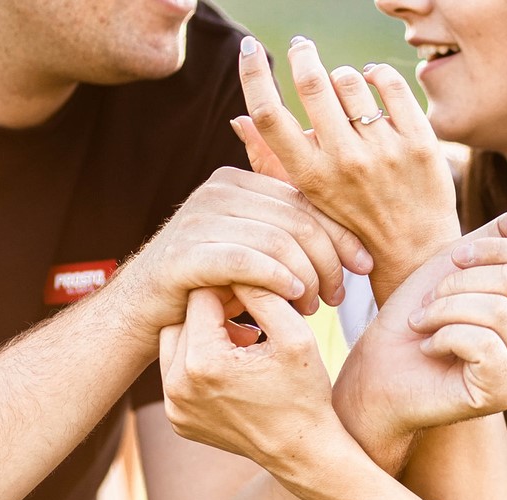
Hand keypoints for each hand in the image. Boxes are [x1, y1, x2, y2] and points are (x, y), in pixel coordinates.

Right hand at [111, 167, 372, 344]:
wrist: (142, 309)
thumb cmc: (208, 284)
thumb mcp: (251, 251)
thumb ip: (287, 235)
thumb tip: (352, 246)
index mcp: (239, 182)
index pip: (305, 201)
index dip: (342, 234)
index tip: (364, 266)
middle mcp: (218, 191)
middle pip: (297, 220)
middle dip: (328, 260)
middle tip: (339, 296)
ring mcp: (199, 218)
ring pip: (277, 240)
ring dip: (306, 277)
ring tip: (313, 307)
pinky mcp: (185, 252)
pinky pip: (246, 260)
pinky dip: (277, 278)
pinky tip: (294, 296)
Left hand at [159, 286, 341, 471]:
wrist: (303, 451)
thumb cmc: (305, 392)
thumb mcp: (295, 334)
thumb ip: (263, 293)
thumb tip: (237, 265)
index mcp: (203, 362)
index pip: (200, 295)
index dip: (229, 288)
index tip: (253, 295)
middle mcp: (178, 386)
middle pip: (182, 317)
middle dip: (213, 311)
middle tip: (248, 318)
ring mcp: (174, 407)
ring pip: (174, 342)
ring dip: (203, 334)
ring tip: (241, 343)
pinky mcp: (177, 419)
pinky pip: (176, 373)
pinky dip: (198, 363)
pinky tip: (232, 368)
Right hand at [236, 36, 460, 301]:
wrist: (413, 252)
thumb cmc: (351, 223)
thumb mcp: (307, 198)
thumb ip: (272, 160)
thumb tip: (238, 119)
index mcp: (310, 176)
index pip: (269, 115)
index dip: (252, 75)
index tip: (248, 48)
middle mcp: (344, 162)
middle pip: (312, 83)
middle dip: (302, 54)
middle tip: (301, 46)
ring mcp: (384, 151)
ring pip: (351, 80)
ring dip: (343, 75)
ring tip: (343, 84)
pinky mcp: (419, 142)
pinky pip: (391, 84)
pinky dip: (378, 74)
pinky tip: (373, 80)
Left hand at [332, 208, 506, 473]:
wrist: (377, 370)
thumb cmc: (414, 319)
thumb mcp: (453, 266)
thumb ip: (498, 238)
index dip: (487, 250)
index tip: (451, 262)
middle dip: (456, 284)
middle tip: (427, 304)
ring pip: (498, 311)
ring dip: (444, 310)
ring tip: (423, 324)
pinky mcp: (502, 393)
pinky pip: (484, 343)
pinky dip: (444, 337)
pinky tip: (429, 349)